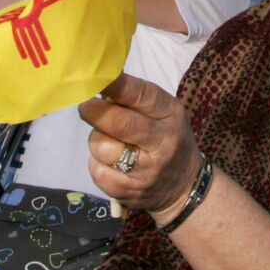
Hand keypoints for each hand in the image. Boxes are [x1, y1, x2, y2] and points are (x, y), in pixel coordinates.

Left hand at [80, 72, 203, 217]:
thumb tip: (99, 83)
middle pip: (120, 123)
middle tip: (85, 106)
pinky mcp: (128, 192)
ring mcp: (146, 171)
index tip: (96, 78)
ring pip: (102, 147)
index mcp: (171, 115)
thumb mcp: (165, 113)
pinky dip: (97, 164)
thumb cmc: (167, 138)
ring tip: (109, 142)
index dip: (116, 86)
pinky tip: (111, 164)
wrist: (184, 186)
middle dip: (95, 112)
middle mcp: (162, 142)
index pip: (142, 95)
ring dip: (97, 141)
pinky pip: (97, 171)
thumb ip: (136, 99)